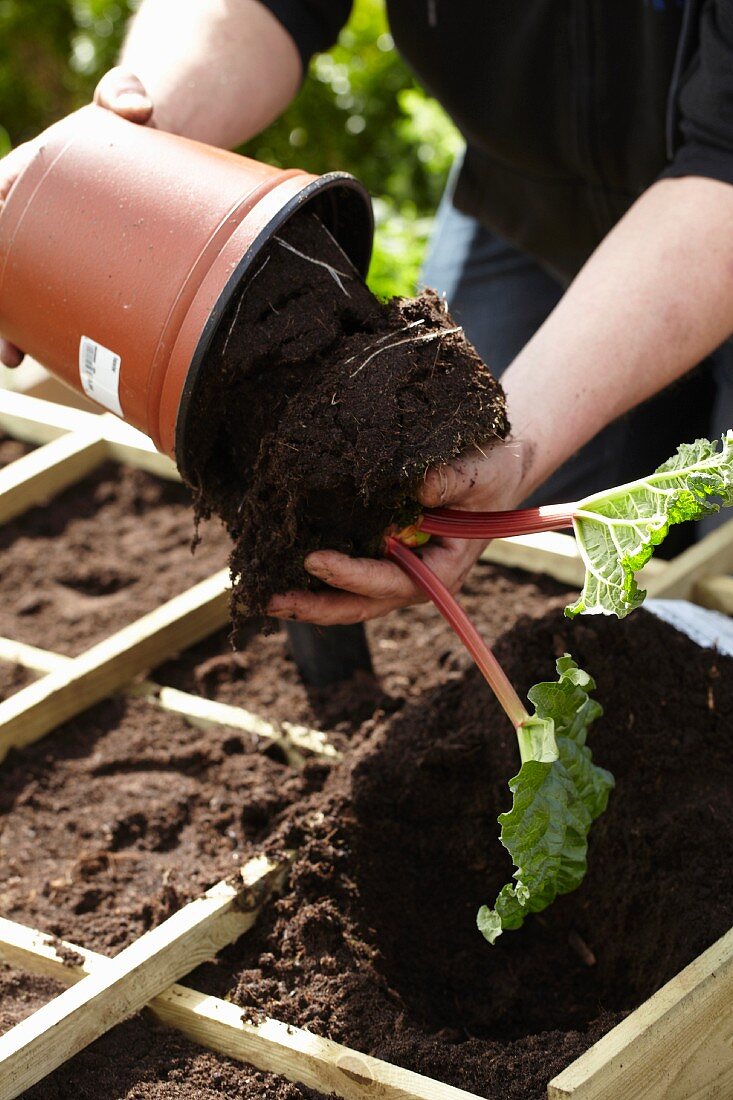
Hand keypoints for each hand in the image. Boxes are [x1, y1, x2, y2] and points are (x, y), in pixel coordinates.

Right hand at [0, 68, 152, 367]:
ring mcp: (42, 245)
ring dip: (5, 324)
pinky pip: (38, 299)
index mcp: (21, 174)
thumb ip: (125, 93)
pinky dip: (32, 327)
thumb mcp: (123, 106)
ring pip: (11, 288)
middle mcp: (22, 214)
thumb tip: (134, 107)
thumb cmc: (127, 127)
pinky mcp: (63, 266)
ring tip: (12, 357)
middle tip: (3, 335)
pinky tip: (33, 355)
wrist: (147, 148)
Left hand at [267, 441, 524, 624]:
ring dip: (308, 599)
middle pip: (361, 604)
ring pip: (349, 597)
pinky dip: (316, 576)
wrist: (497, 463)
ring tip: (263, 594)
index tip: (313, 560)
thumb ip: (454, 479)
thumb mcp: (483, 472)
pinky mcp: (383, 552)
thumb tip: (417, 486)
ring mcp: (397, 569)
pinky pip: (346, 570)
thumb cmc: (494, 470)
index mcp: (441, 570)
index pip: (390, 581)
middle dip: (316, 606)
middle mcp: (415, 578)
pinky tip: (279, 567)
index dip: (351, 575)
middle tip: (270, 600)